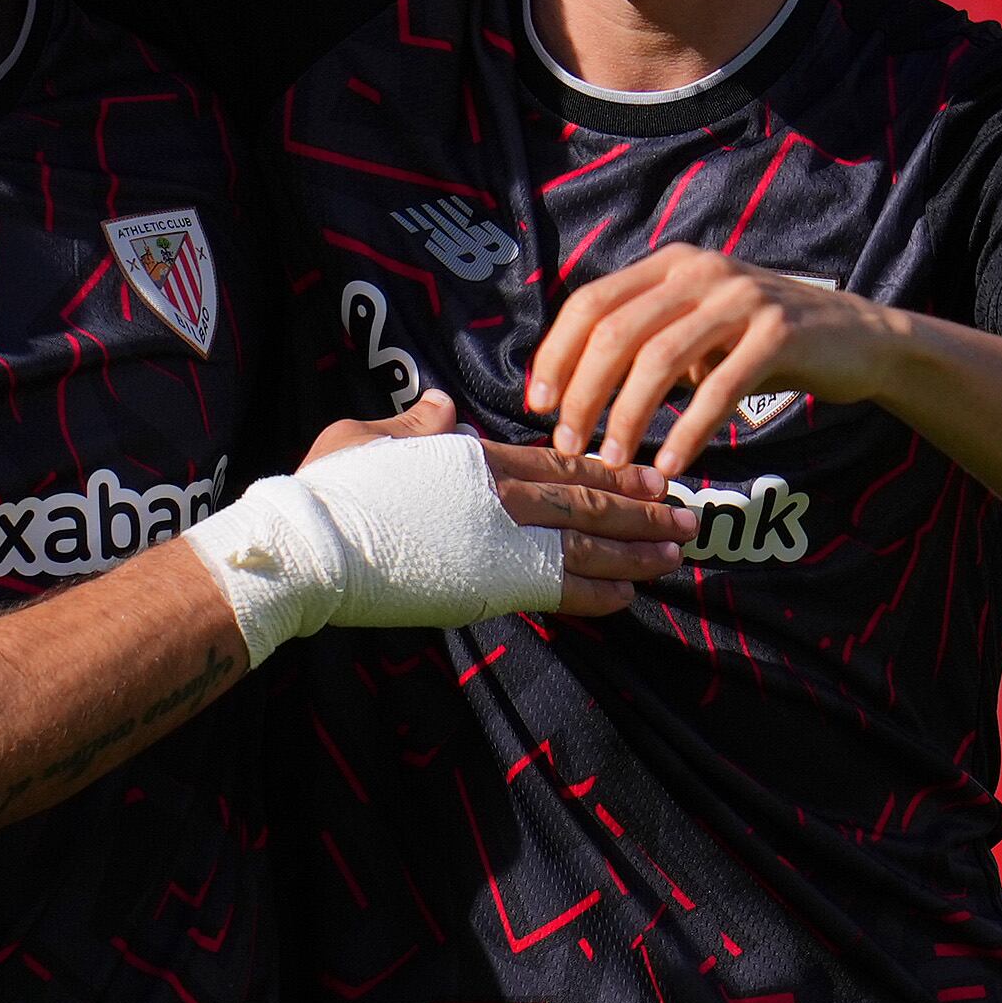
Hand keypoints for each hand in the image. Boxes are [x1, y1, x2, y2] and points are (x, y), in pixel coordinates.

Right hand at [312, 392, 686, 616]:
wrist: (314, 543)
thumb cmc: (328, 486)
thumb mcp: (366, 435)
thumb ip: (415, 424)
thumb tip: (444, 406)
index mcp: (474, 456)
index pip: (558, 461)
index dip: (606, 470)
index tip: (644, 474)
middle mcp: (501, 496)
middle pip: (588, 500)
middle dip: (642, 508)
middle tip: (686, 514)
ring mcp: (502, 542)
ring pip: (588, 543)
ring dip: (637, 549)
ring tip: (677, 552)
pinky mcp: (493, 584)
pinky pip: (562, 588)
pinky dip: (601, 591)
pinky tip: (631, 596)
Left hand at [528, 245, 910, 475]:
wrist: (862, 339)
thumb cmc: (761, 343)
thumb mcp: (697, 327)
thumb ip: (644, 340)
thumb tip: (569, 389)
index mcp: (670, 264)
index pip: (590, 303)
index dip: (557, 354)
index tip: (540, 405)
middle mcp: (700, 270)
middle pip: (616, 333)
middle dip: (583, 394)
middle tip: (569, 446)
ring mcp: (742, 298)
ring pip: (659, 360)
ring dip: (627, 417)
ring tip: (613, 462)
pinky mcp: (780, 333)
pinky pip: (718, 388)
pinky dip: (688, 431)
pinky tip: (671, 466)